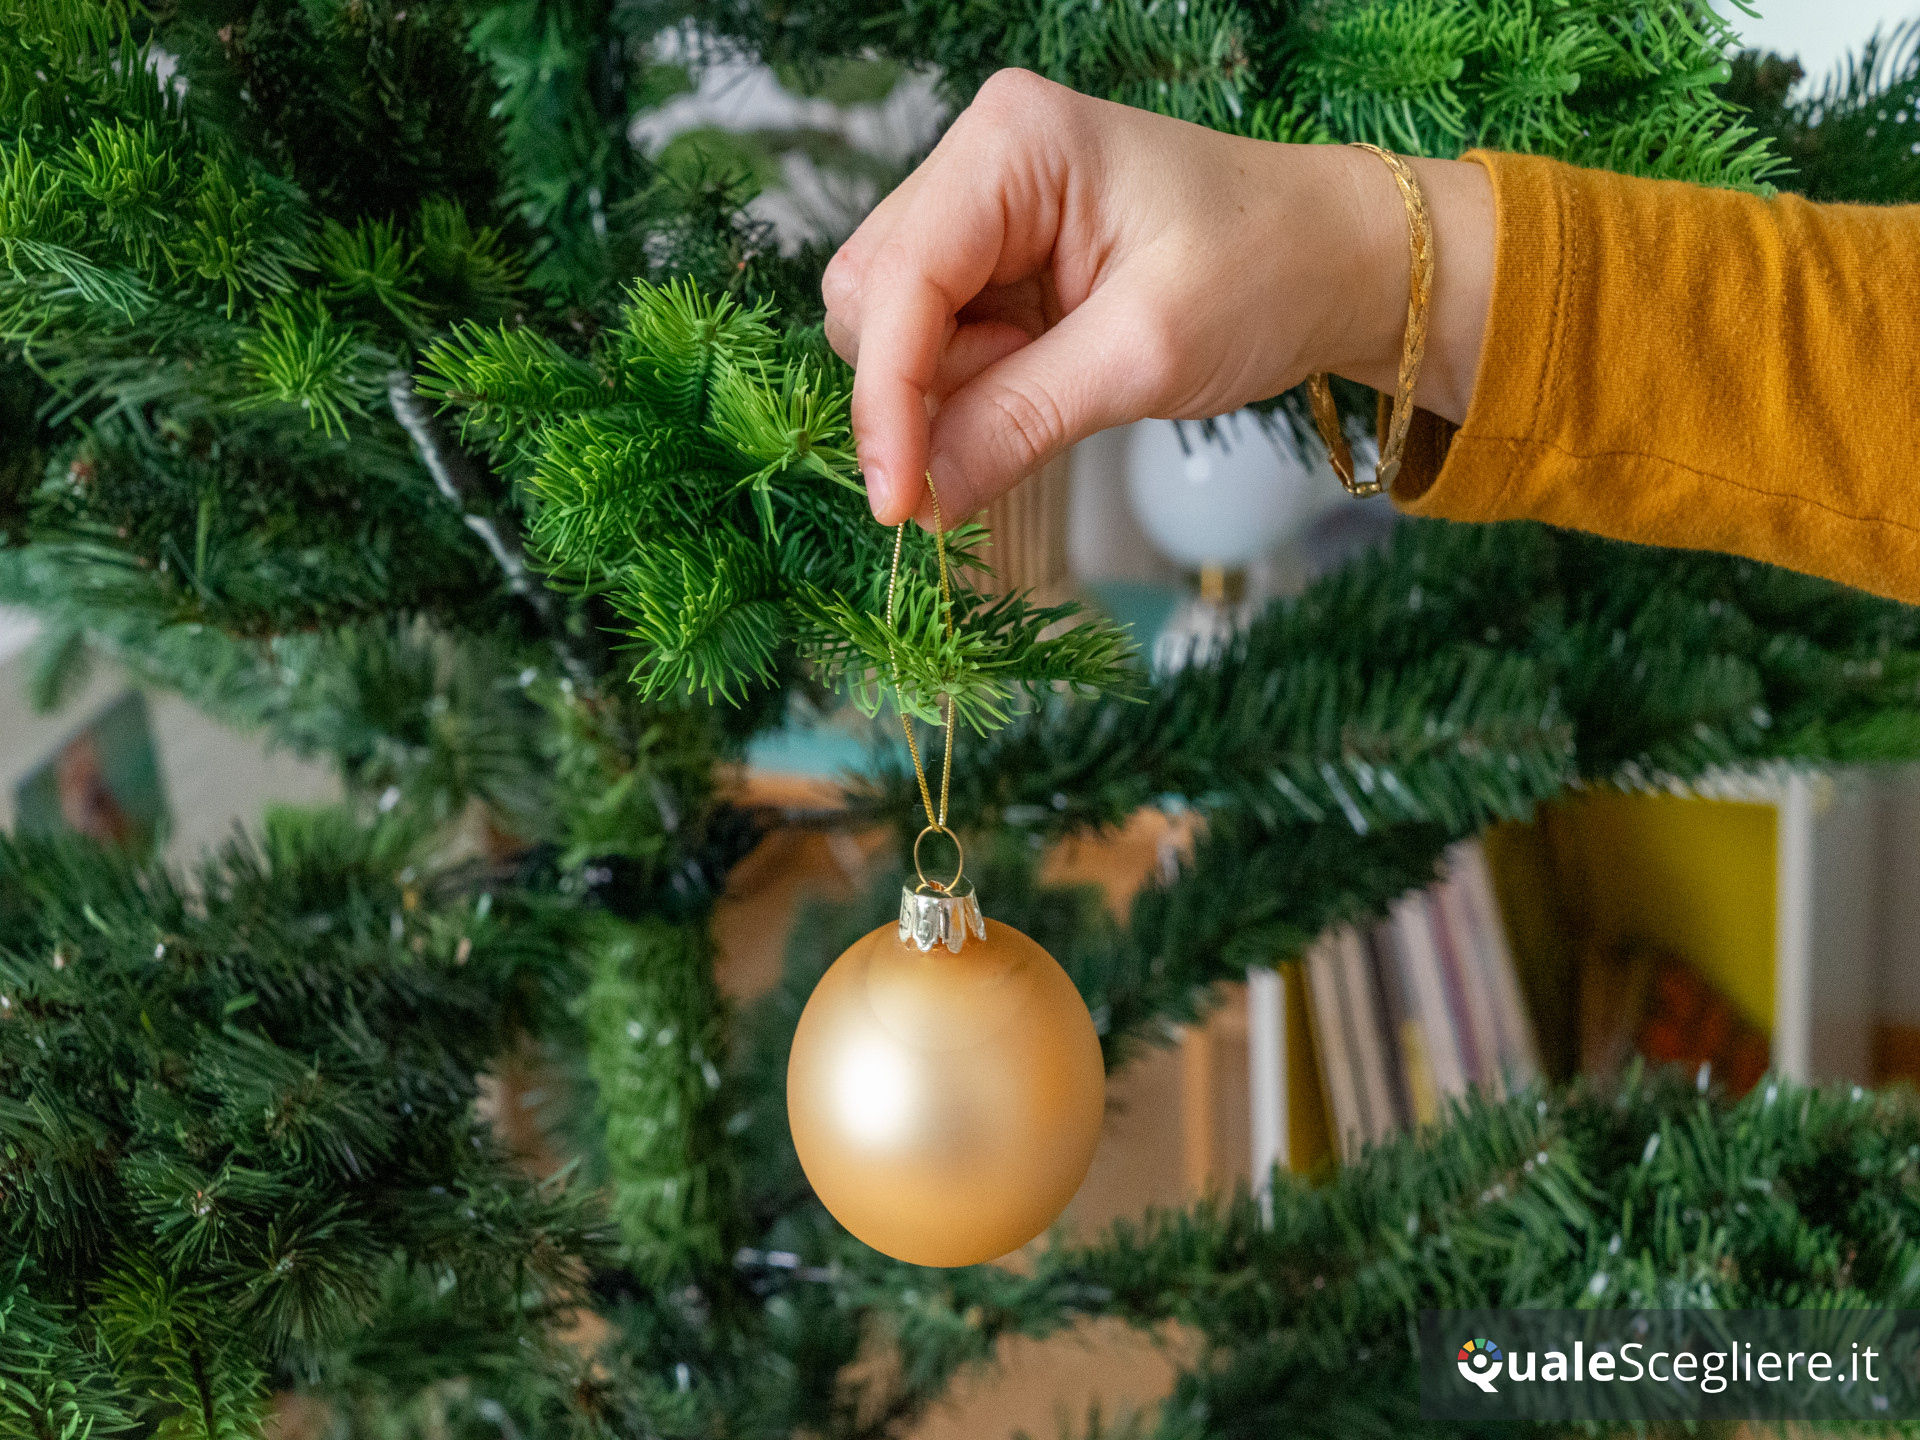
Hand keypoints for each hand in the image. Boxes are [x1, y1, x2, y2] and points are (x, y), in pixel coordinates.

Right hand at [822, 68, 1493, 524]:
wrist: (1335, 260)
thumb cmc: (1265, 272)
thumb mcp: (1144, 357)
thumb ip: (1019, 422)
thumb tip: (922, 502)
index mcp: (1010, 143)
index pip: (896, 281)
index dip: (887, 399)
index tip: (897, 503)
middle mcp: (979, 161)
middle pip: (872, 300)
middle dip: (919, 387)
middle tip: (1022, 414)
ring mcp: (981, 210)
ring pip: (891, 327)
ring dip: (946, 390)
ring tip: (1056, 382)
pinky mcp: (994, 261)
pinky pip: (935, 341)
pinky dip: (969, 387)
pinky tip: (1041, 380)